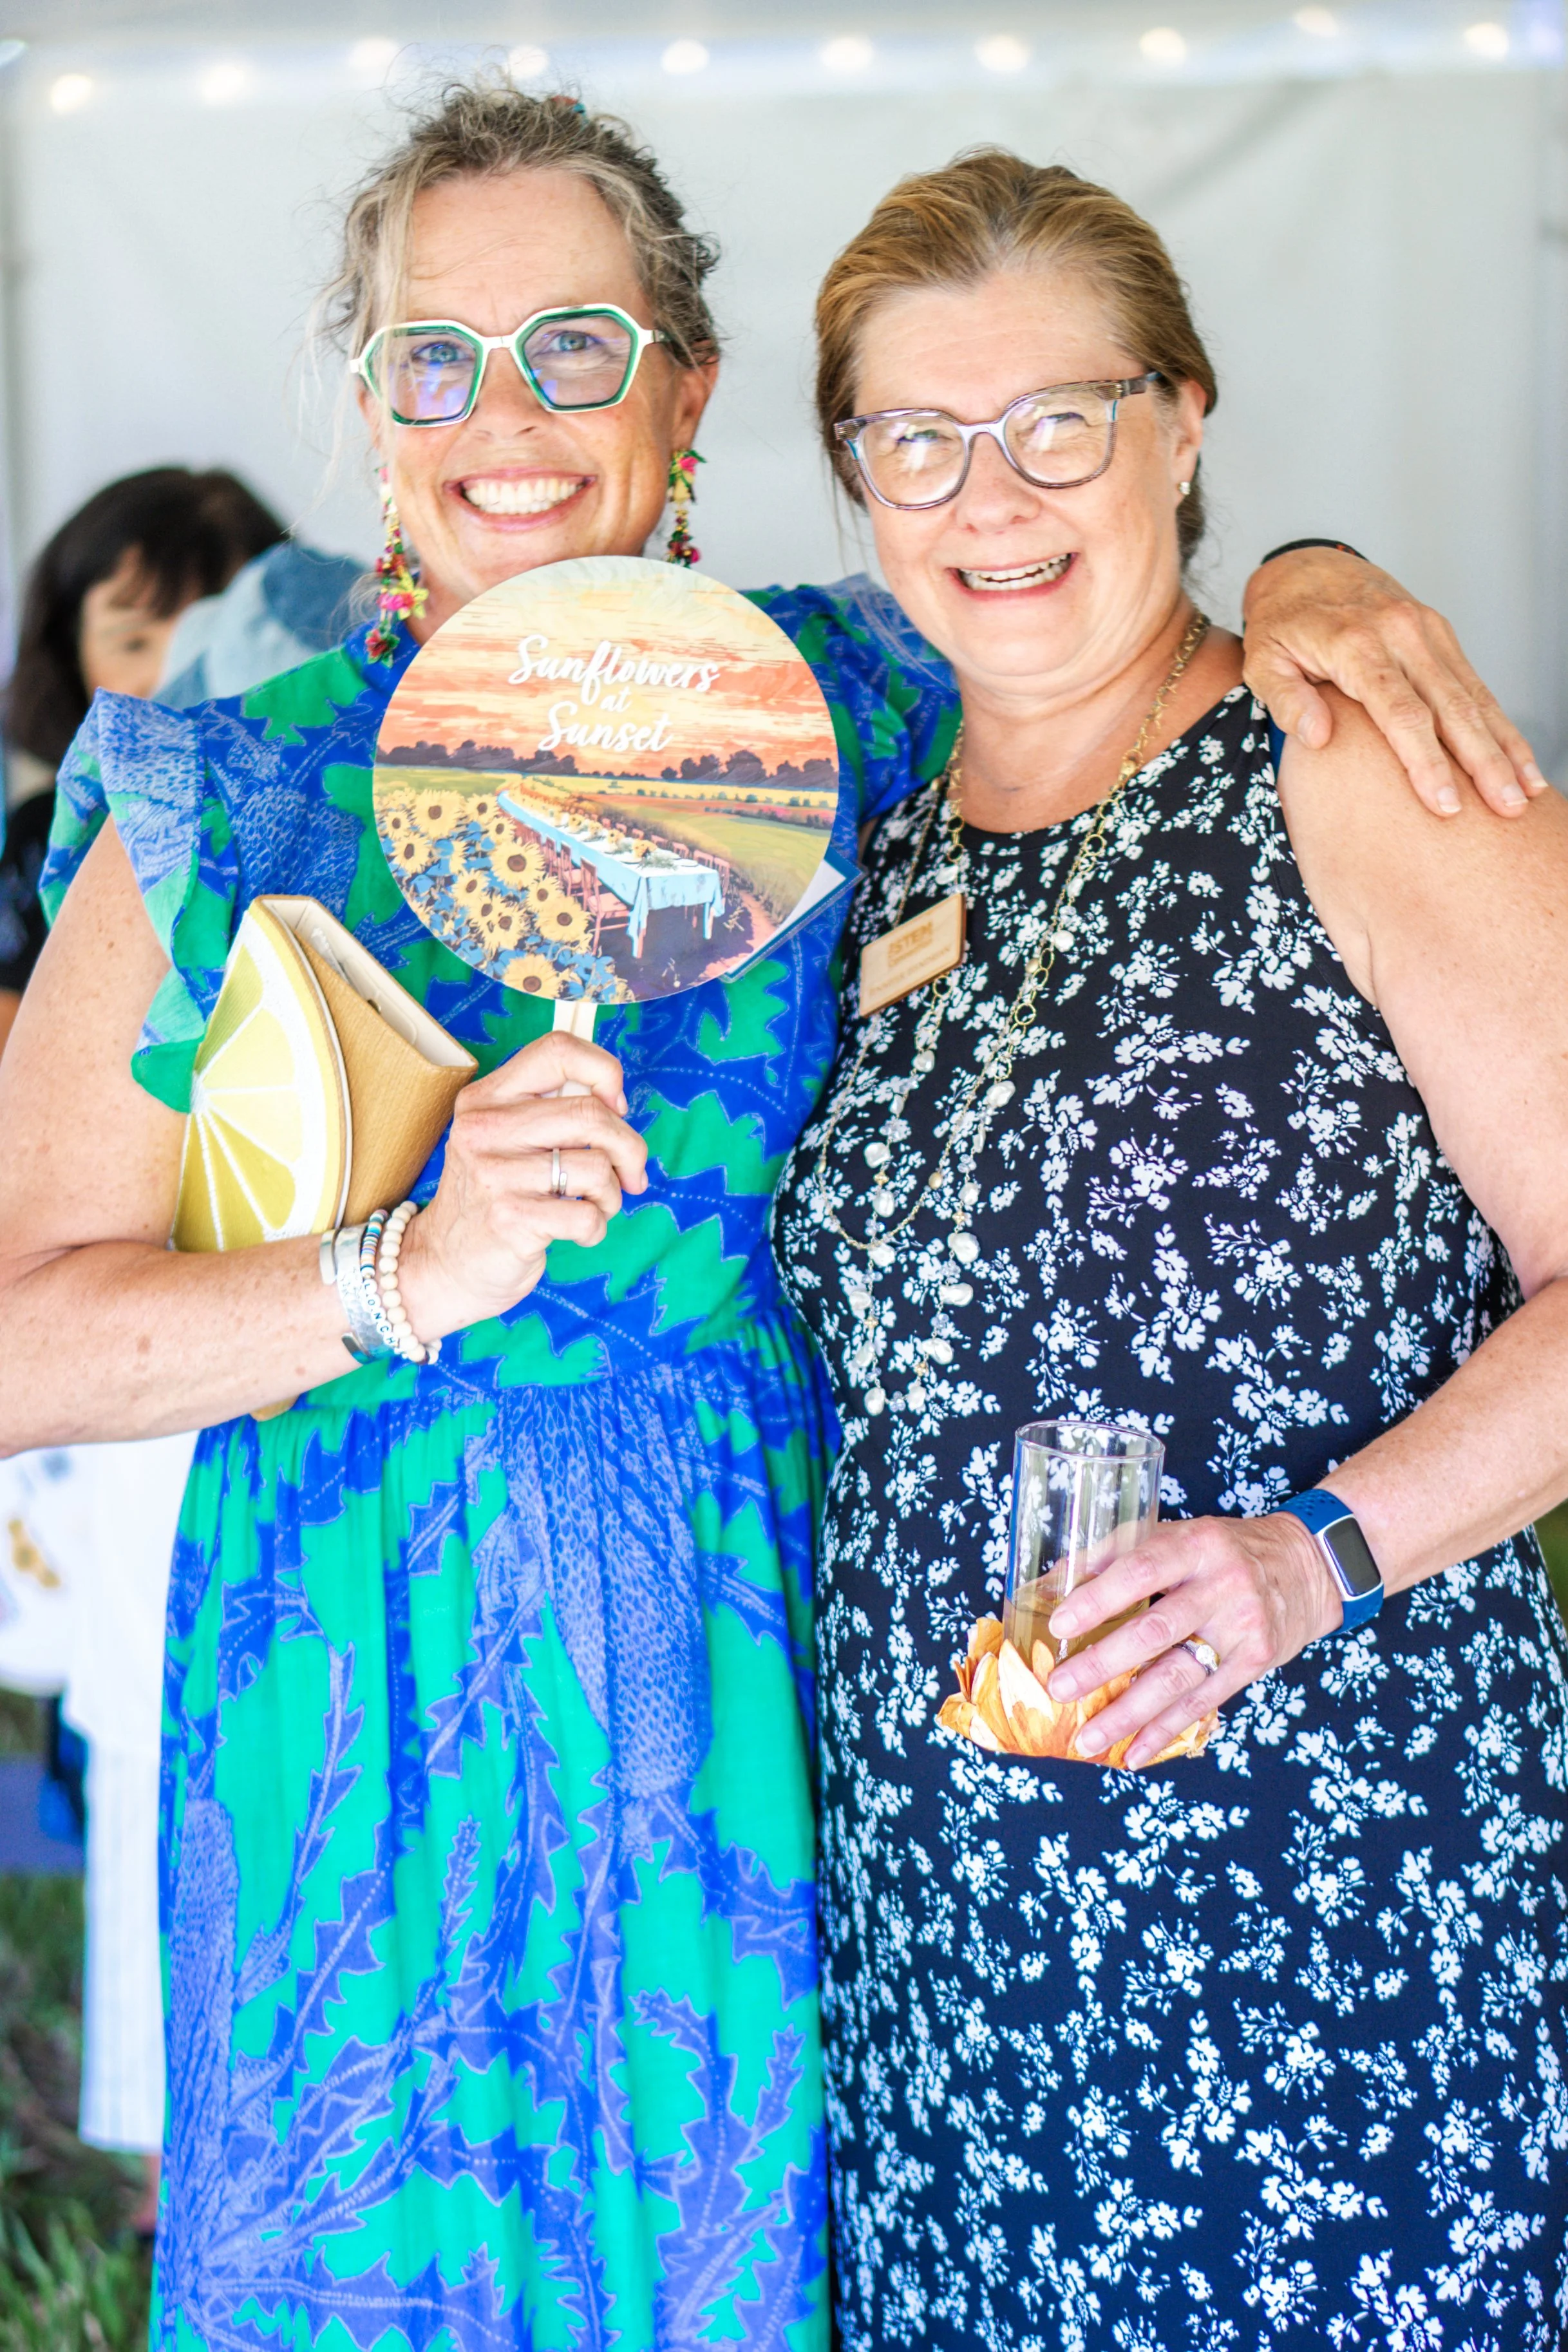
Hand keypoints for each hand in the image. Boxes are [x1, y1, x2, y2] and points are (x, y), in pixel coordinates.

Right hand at [397, 1030, 647, 1340]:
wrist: (447, 1264)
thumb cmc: (495, 1197)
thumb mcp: (505, 1140)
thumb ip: (550, 1109)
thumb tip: (615, 1101)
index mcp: (486, 1098)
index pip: (558, 1051)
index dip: (604, 1072)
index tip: (616, 1106)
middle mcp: (484, 1130)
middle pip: (591, 1113)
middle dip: (629, 1147)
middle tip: (630, 1173)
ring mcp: (494, 1175)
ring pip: (596, 1168)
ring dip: (612, 1195)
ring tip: (595, 1206)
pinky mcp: (510, 1221)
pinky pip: (587, 1216)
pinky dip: (596, 1228)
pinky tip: (578, 1231)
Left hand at [1041, 1512, 1342, 1768]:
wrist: (1306, 1567)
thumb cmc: (1222, 1550)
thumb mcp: (1177, 1534)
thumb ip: (1115, 1554)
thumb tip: (1050, 1584)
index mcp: (1194, 1545)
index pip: (1140, 1570)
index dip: (1099, 1599)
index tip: (1059, 1625)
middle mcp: (1221, 1586)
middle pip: (1155, 1632)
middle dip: (1101, 1664)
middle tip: (1059, 1688)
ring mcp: (1242, 1627)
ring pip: (1177, 1678)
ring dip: (1128, 1713)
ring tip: (1087, 1739)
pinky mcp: (1255, 1662)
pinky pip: (1202, 1703)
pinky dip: (1164, 1731)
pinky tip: (1133, 1753)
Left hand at [1241, 546, 1546, 818]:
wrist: (1305, 567)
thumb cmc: (1281, 625)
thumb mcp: (1262, 661)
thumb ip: (1286, 700)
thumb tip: (1319, 738)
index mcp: (1356, 645)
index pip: (1401, 713)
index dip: (1427, 762)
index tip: (1444, 805)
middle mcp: (1400, 634)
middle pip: (1452, 708)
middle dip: (1483, 762)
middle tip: (1506, 808)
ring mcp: (1426, 631)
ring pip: (1473, 696)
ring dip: (1504, 746)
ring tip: (1525, 792)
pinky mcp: (1439, 634)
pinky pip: (1475, 683)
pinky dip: (1499, 722)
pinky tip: (1517, 757)